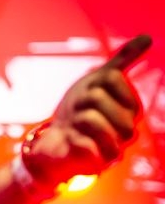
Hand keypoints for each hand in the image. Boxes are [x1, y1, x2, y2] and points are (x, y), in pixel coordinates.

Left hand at [25, 39, 146, 184]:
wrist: (53, 145)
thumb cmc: (77, 113)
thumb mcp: (96, 82)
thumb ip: (122, 62)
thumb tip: (149, 37)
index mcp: (132, 110)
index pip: (113, 78)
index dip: (92, 82)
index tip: (87, 94)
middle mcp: (129, 131)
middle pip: (99, 97)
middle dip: (80, 100)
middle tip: (77, 113)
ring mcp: (114, 150)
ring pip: (92, 119)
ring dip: (75, 119)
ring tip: (76, 127)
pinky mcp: (97, 166)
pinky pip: (84, 144)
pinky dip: (72, 138)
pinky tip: (73, 142)